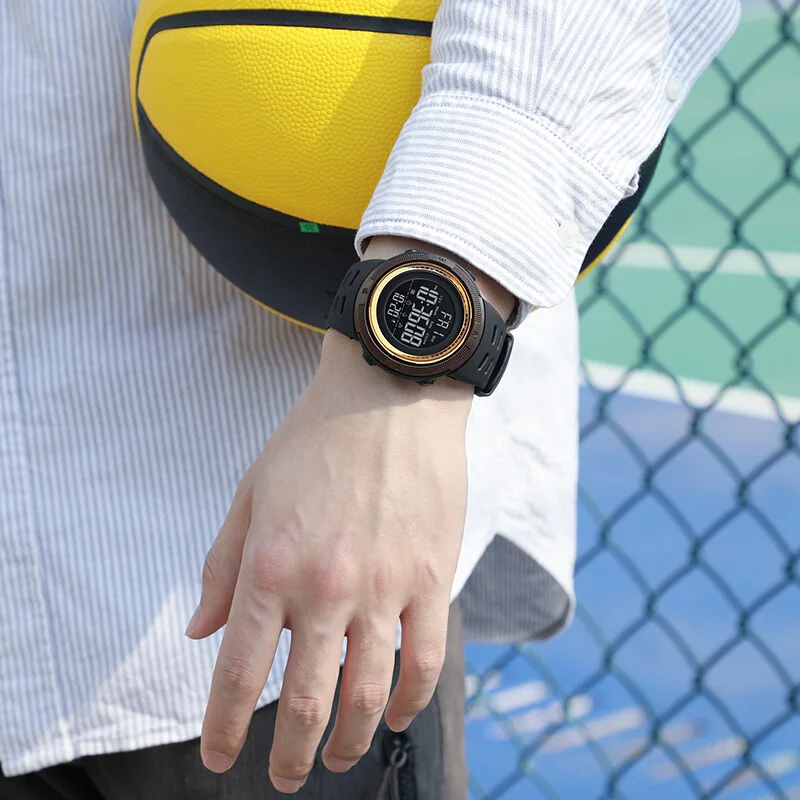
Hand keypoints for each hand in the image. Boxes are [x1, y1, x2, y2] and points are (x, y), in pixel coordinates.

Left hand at [185, 326, 472, 792]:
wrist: (389, 393)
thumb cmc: (315, 438)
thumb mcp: (251, 493)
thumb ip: (224, 567)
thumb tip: (201, 632)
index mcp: (272, 565)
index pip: (239, 670)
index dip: (223, 725)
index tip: (219, 757)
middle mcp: (326, 587)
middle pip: (305, 700)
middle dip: (288, 754)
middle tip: (283, 777)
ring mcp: (386, 587)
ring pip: (370, 694)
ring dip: (350, 739)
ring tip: (336, 756)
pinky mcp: (433, 577)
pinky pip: (427, 658)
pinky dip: (413, 700)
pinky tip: (400, 715)